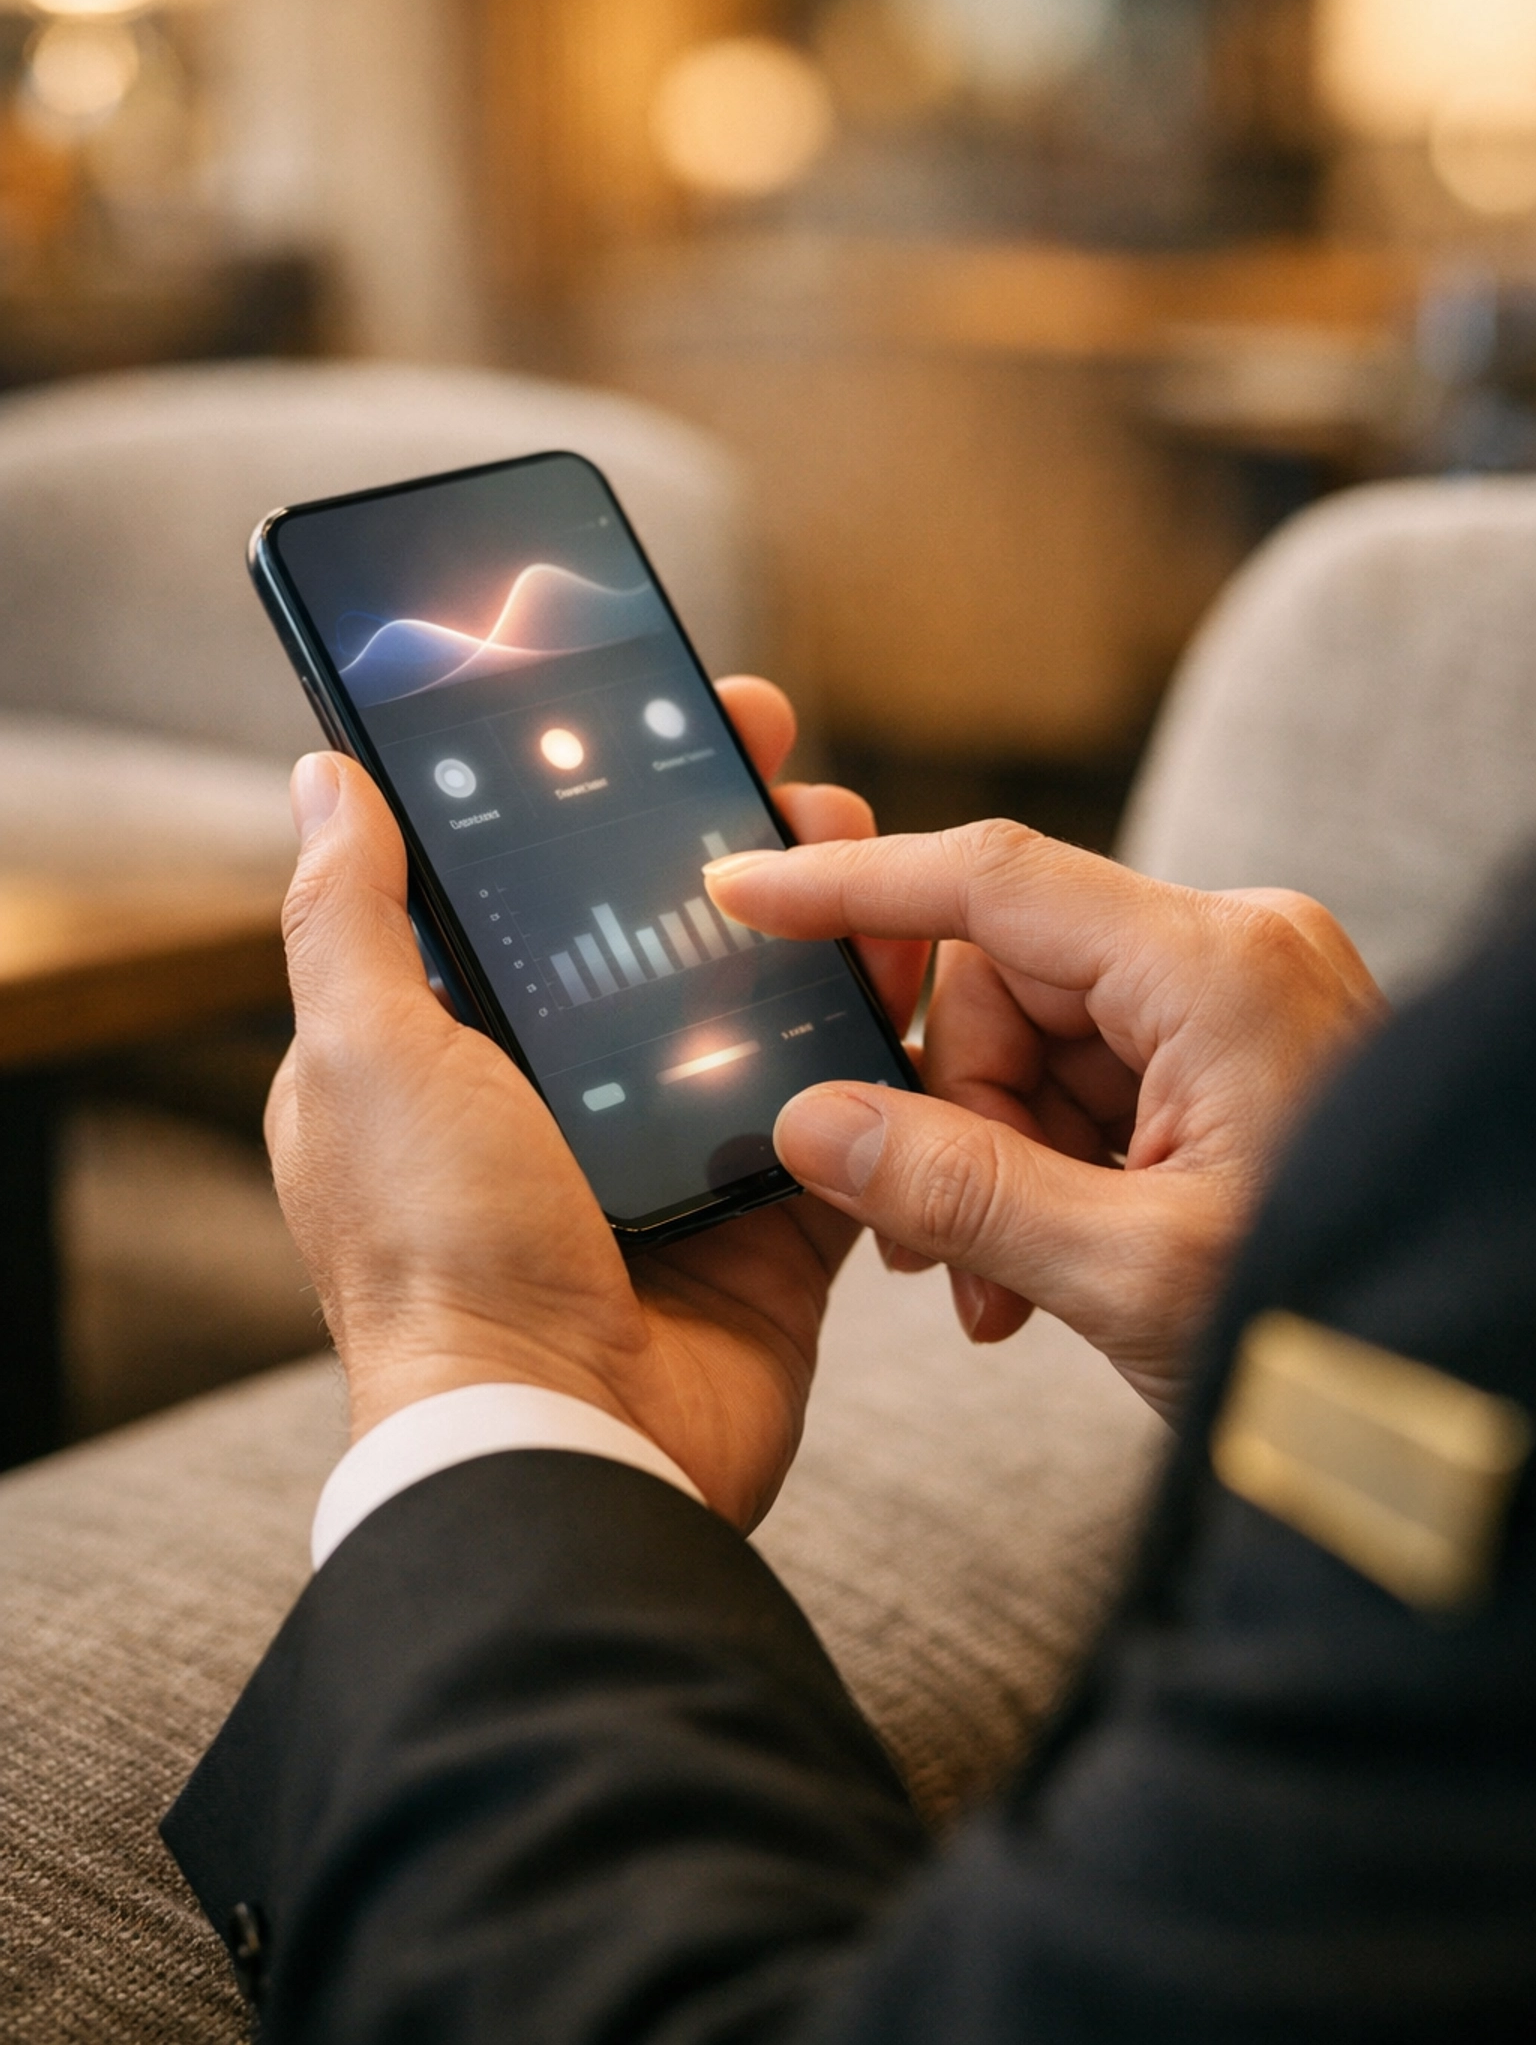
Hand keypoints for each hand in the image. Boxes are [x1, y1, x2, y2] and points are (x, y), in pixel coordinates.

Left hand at [264, 678, 925, 1529]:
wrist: (572, 1442)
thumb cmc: (442, 1258)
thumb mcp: (366, 1059)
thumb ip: (351, 917)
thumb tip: (322, 777)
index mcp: (456, 1049)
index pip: (528, 882)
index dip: (587, 789)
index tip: (649, 707)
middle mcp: (564, 1093)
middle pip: (662, 926)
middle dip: (728, 836)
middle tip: (783, 763)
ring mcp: (673, 1149)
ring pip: (762, 999)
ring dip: (817, 917)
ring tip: (865, 847)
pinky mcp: (771, 1210)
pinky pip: (842, 1100)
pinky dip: (878, 1038)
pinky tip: (908, 963)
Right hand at [704, 824, 1385, 1419]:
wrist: (1474, 1390)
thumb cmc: (1337, 1325)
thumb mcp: (1128, 1273)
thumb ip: (958, 1190)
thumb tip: (812, 1128)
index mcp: (1216, 968)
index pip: (994, 883)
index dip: (855, 889)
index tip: (743, 889)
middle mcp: (1227, 957)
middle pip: (999, 984)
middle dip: (948, 1112)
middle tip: (933, 1251)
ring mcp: (1232, 1006)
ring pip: (1029, 1044)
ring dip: (990, 1162)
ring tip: (1001, 1291)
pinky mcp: (1229, 1060)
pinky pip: (1085, 1083)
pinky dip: (1044, 1169)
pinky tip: (1041, 1274)